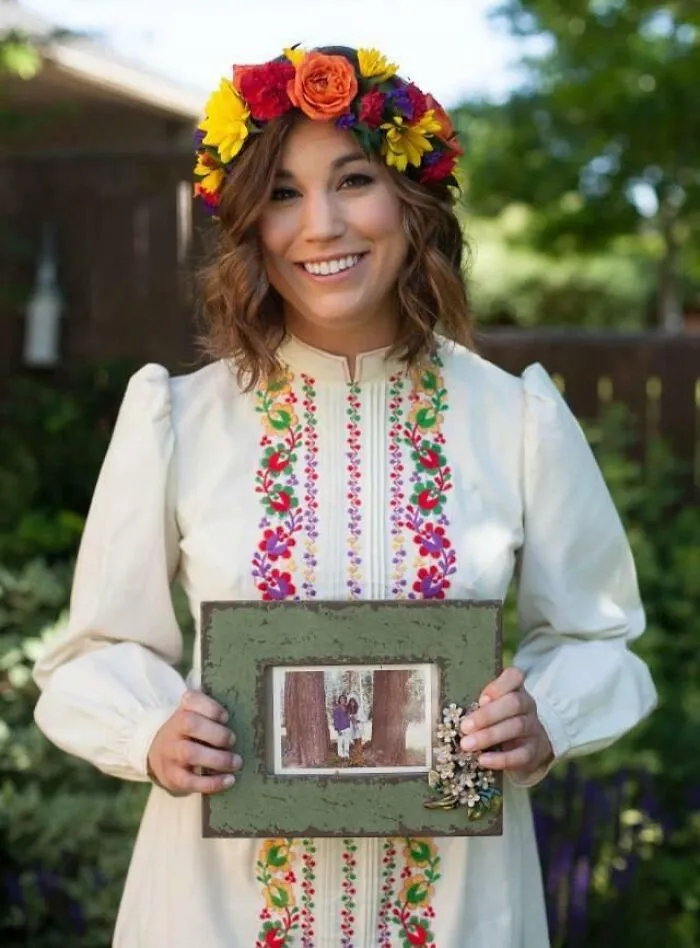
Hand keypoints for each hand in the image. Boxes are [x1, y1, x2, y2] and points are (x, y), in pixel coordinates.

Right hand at [147, 690, 240, 794]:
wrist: (159, 756)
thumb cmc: (188, 733)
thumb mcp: (194, 716)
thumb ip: (211, 712)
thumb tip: (241, 718)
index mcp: (182, 711)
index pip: (192, 700)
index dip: (211, 708)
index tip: (226, 717)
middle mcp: (173, 729)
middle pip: (190, 724)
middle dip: (217, 733)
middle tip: (233, 740)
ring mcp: (170, 753)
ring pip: (190, 753)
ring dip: (218, 759)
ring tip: (236, 762)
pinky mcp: (172, 776)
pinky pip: (190, 781)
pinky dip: (212, 782)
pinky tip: (229, 780)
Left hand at [459, 667, 552, 781]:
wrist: (528, 746)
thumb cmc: (501, 720)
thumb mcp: (493, 707)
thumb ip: (482, 704)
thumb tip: (466, 709)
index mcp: (515, 690)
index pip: (514, 676)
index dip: (498, 686)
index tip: (481, 699)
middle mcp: (527, 706)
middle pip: (514, 703)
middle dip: (487, 715)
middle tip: (465, 727)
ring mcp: (533, 728)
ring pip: (516, 727)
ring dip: (489, 736)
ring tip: (467, 745)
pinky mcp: (533, 752)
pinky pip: (520, 755)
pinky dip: (500, 759)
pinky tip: (482, 760)